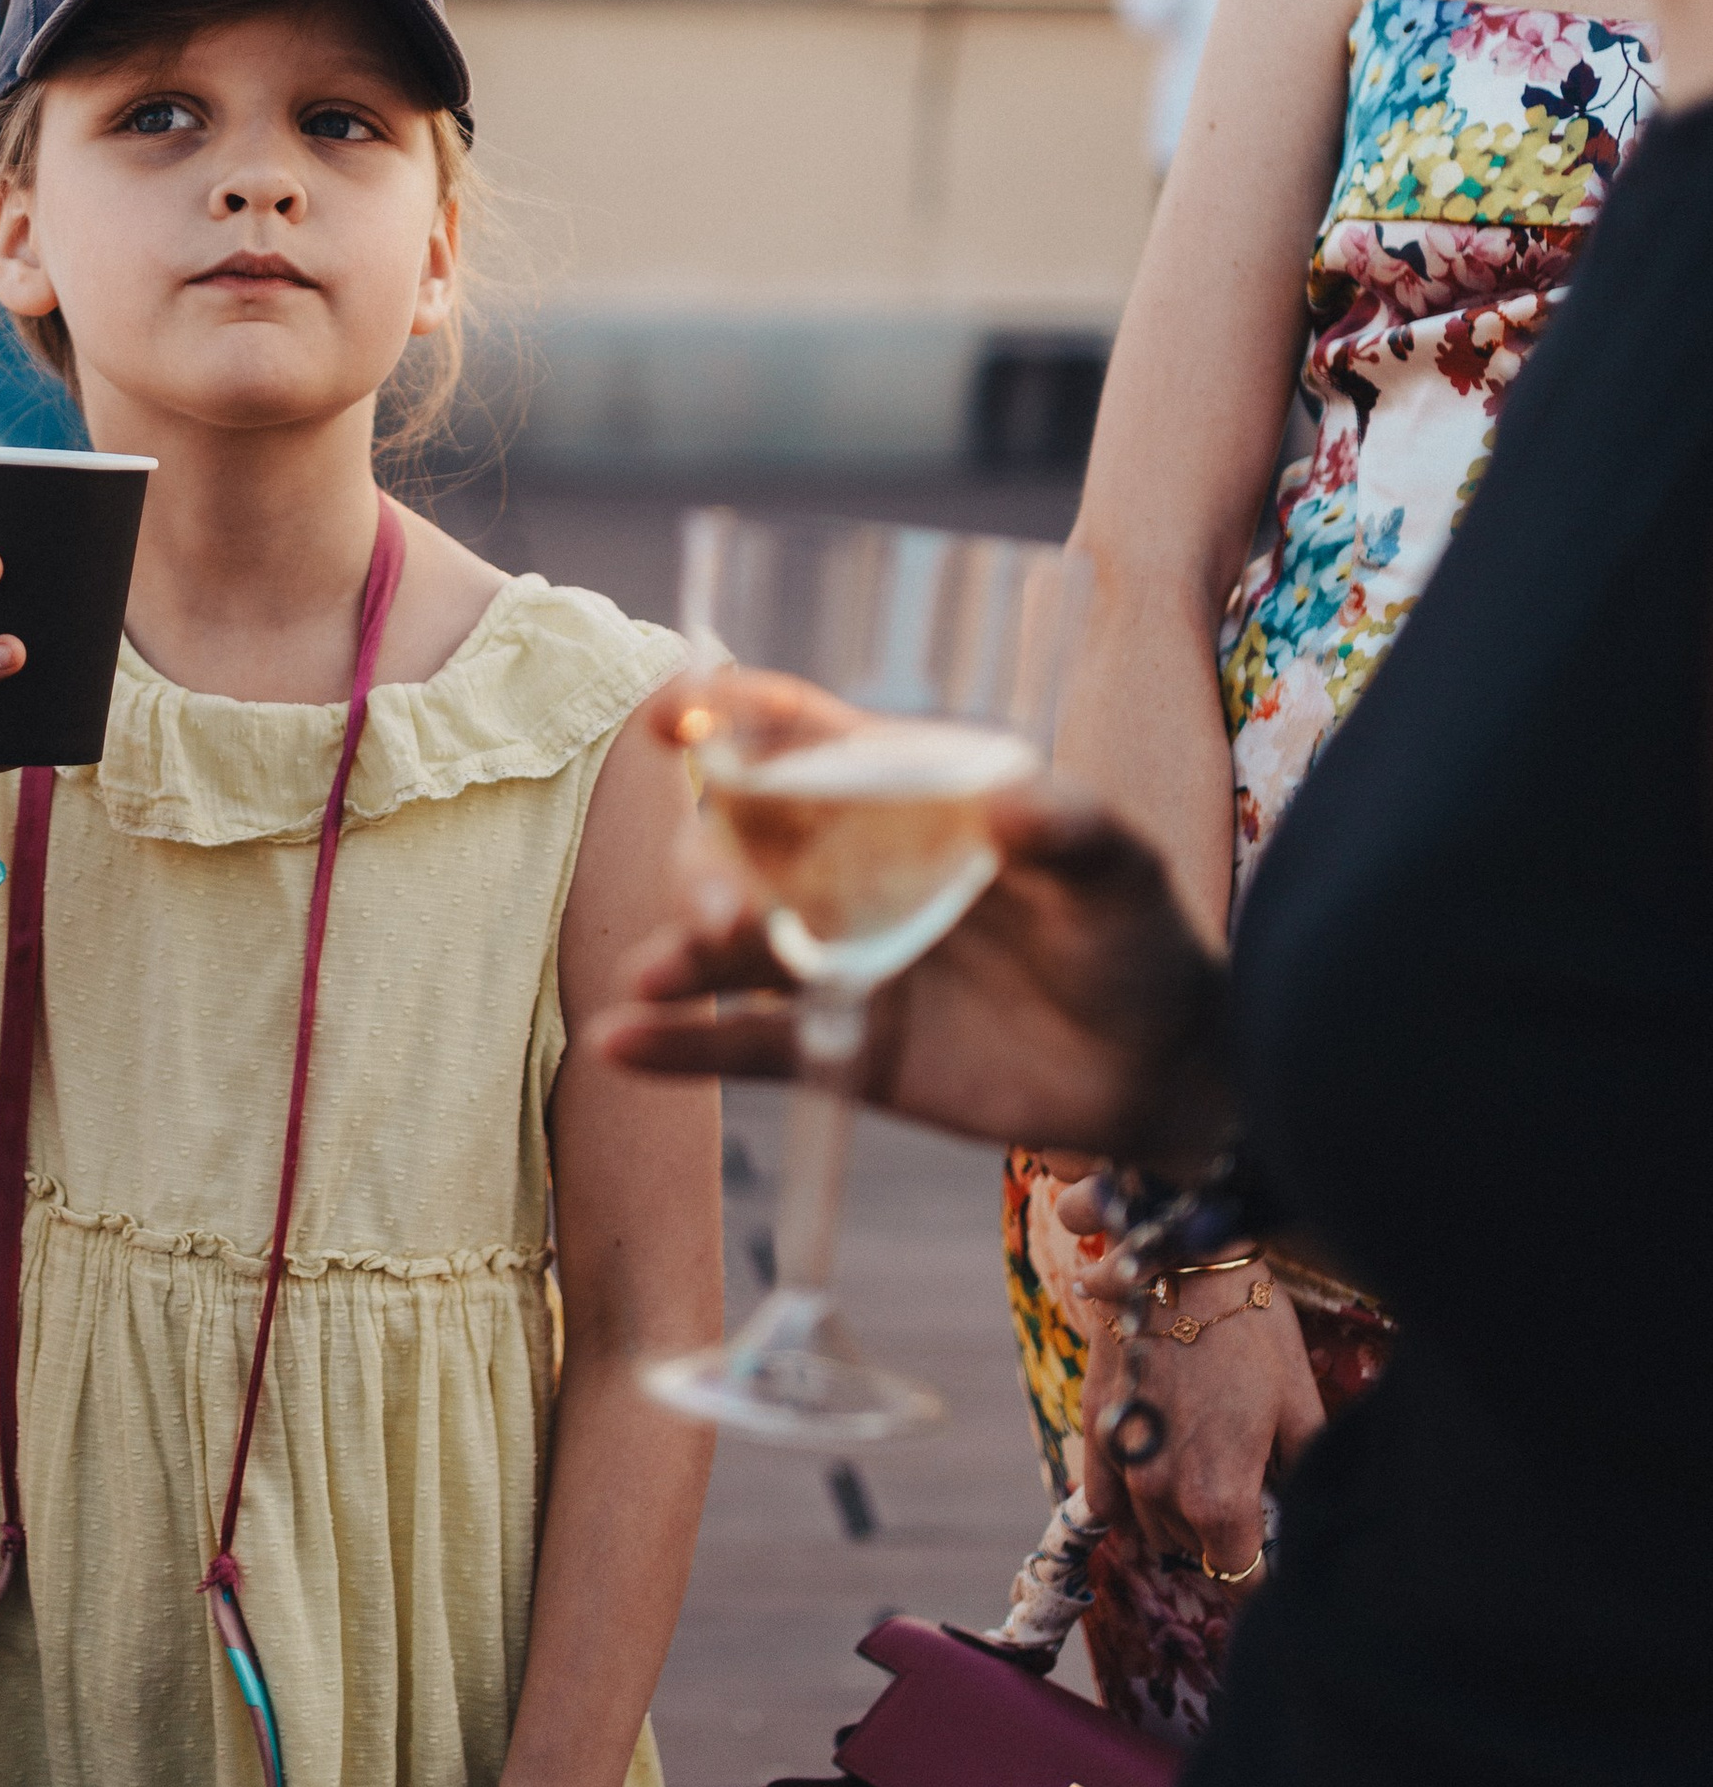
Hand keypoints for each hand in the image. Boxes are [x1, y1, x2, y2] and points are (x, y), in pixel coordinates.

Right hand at [587, 681, 1230, 1179]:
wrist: (1164, 1074)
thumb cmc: (1141, 936)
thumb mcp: (1121, 868)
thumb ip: (1071, 829)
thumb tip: (1011, 799)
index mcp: (900, 796)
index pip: (795, 736)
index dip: (723, 712)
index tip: (672, 714)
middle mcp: (848, 868)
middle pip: (736, 842)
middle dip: (702, 863)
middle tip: (722, 915)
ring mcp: (834, 959)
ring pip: (725, 941)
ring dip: (679, 949)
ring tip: (660, 978)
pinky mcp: (837, 1048)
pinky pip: (741, 1043)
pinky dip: (677, 1043)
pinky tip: (621, 1042)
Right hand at [1074, 1254, 1321, 1581]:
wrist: (1180, 1259)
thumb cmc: (1252, 1327)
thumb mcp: (1300, 1402)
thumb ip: (1302, 1475)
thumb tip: (1307, 1517)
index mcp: (1221, 1498)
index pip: (1242, 1578)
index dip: (1265, 1576)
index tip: (1277, 1561)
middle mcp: (1163, 1492)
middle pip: (1197, 1549)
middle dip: (1226, 1535)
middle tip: (1252, 1494)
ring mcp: (1122, 1461)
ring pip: (1154, 1525)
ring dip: (1182, 1516)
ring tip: (1210, 1472)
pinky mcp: (1095, 1426)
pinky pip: (1104, 1498)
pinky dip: (1129, 1502)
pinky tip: (1154, 1481)